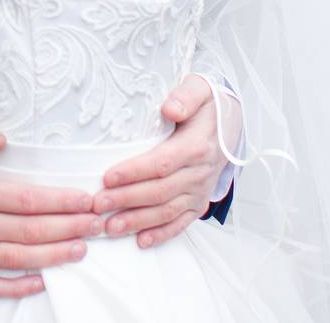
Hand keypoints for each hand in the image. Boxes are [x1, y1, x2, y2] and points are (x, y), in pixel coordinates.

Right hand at [0, 120, 100, 298]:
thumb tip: (2, 138)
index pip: (25, 199)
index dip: (59, 202)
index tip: (85, 200)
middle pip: (29, 231)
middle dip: (68, 228)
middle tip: (97, 224)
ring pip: (16, 259)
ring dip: (53, 256)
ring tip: (81, 249)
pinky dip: (16, 287)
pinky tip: (41, 281)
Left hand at [92, 74, 240, 248]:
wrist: (231, 123)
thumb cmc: (207, 105)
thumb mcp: (200, 89)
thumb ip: (186, 96)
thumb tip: (170, 108)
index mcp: (197, 145)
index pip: (162, 163)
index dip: (134, 172)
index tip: (107, 177)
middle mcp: (200, 172)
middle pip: (160, 191)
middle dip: (127, 200)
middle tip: (98, 205)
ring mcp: (200, 190)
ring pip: (167, 211)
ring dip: (138, 221)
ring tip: (111, 227)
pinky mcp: (199, 201)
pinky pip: (182, 222)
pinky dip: (162, 234)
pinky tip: (141, 241)